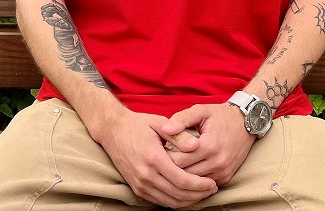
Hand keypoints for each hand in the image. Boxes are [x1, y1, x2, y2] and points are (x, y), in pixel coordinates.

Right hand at [96, 108, 216, 207]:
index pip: (182, 180)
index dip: (200, 185)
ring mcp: (140, 184)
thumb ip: (179, 135)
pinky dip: (175, 201)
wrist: (112, 131)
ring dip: (188, 201)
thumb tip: (196, 145)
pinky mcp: (136, 188)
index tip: (212, 182)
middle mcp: (146, 175)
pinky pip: (159, 201)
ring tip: (202, 193)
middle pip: (178, 194)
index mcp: (153, 158)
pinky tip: (186, 195)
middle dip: (198, 194)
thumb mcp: (159, 123)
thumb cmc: (137, 124)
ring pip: (170, 202)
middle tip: (212, 189)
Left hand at [161, 103, 256, 185]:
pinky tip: (188, 168)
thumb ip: (181, 119)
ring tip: (174, 164)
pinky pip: (204, 183)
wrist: (246, 122)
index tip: (161, 150)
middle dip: (172, 167)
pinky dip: (195, 178)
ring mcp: (223, 172)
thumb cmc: (220, 115)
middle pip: (185, 173)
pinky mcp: (226, 177)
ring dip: (183, 174)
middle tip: (163, 159)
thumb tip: (165, 129)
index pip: (179, 160)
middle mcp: (217, 162)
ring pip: (194, 181)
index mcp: (209, 145)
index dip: (166, 156)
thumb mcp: (200, 111)